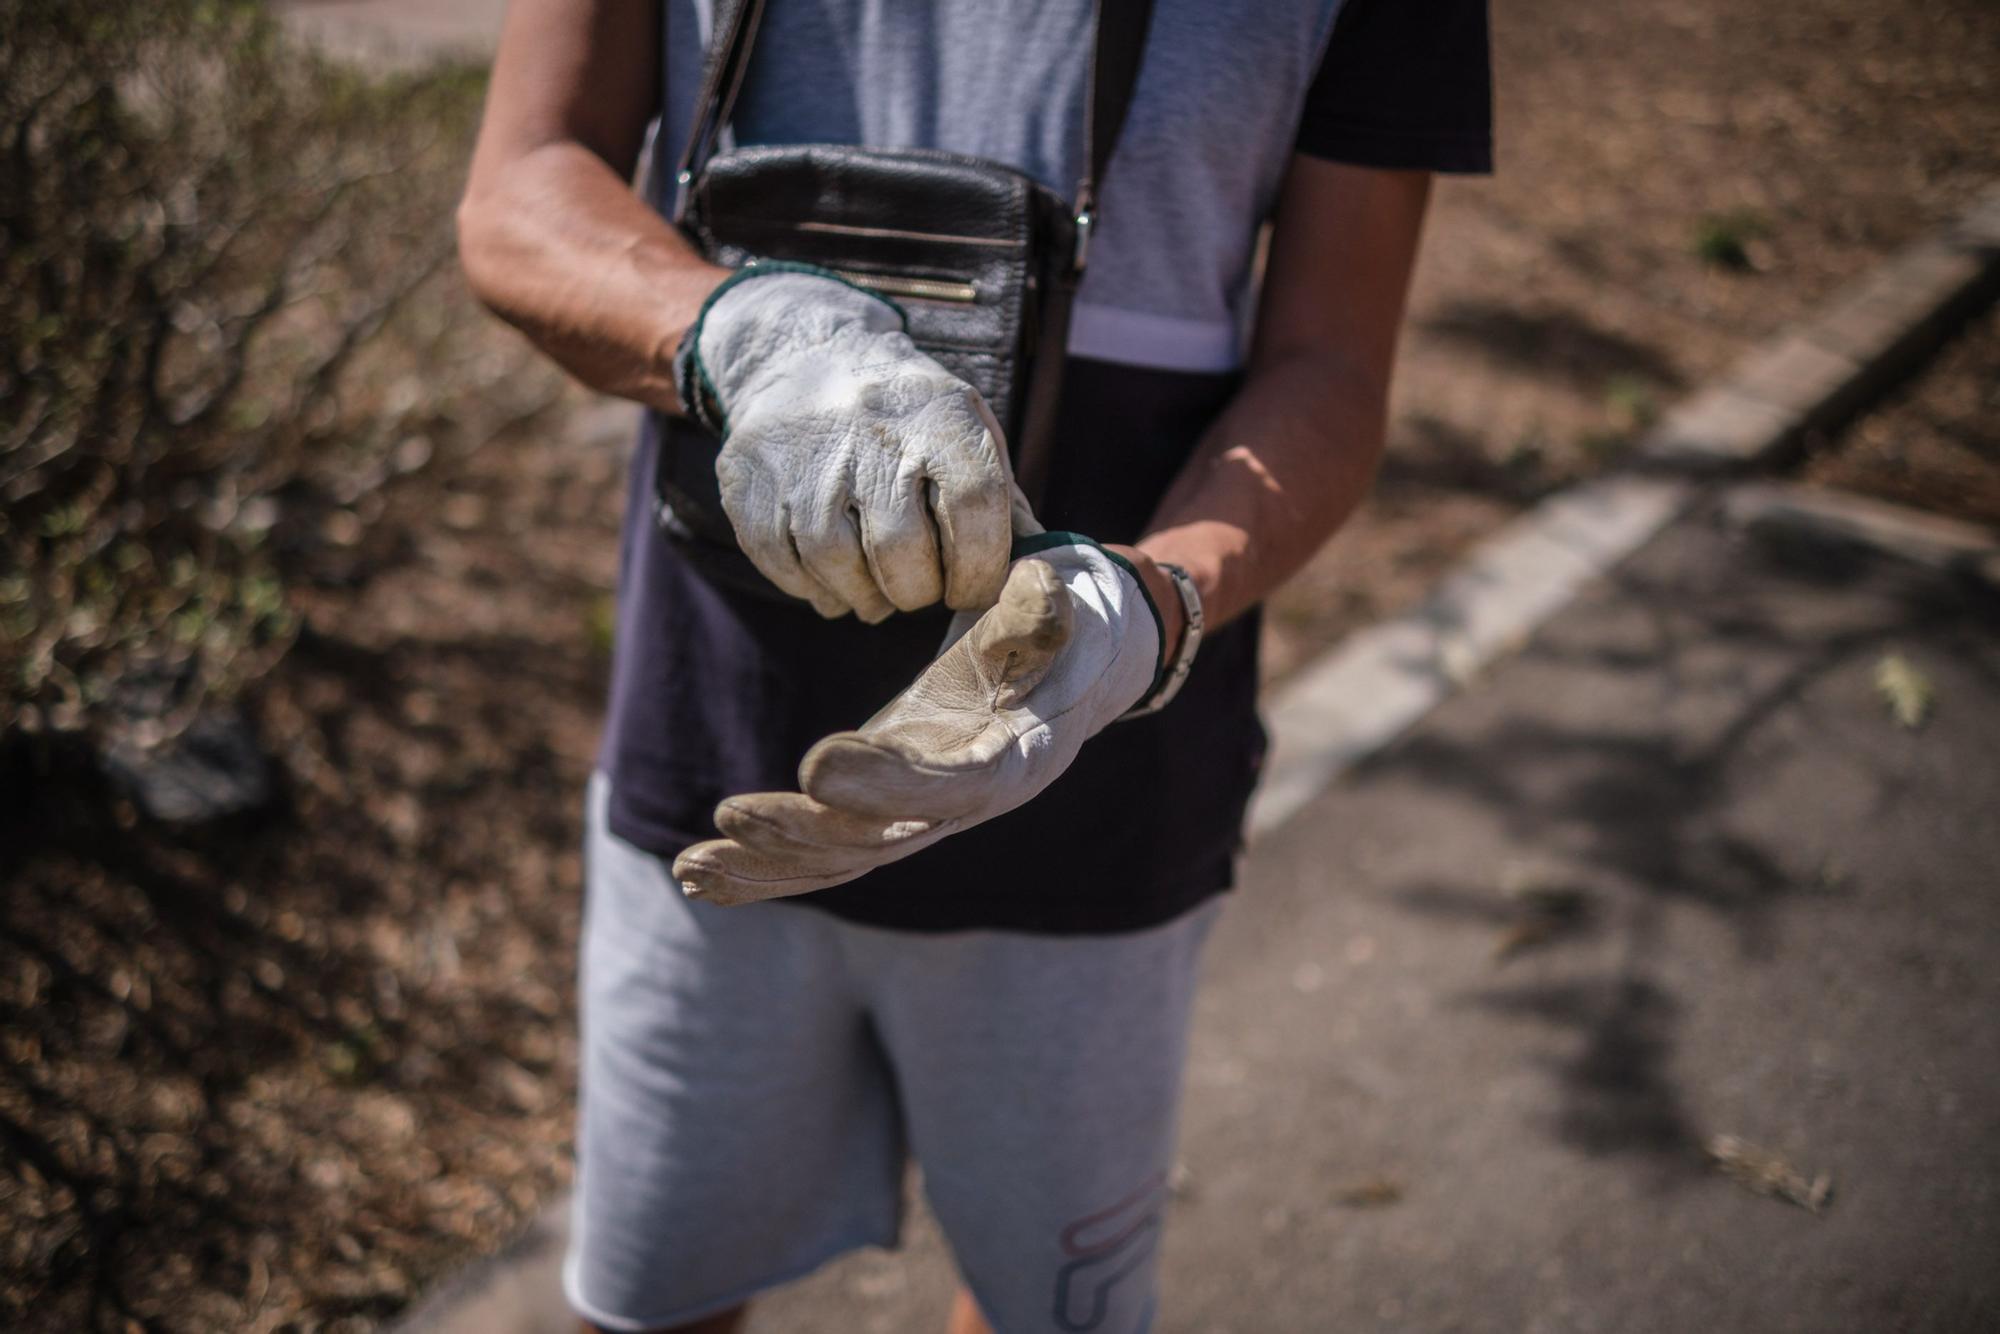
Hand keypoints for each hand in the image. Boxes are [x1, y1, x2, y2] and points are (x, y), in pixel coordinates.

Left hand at [672, 535, 1166, 903]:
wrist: (1078, 659)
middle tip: (731, 817)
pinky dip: (764, 868)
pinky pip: (825, 849)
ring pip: (841, 857)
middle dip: (804, 835)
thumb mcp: (1065, 606)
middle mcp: (964, 802)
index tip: (816, 764)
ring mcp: (921, 808)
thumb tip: (1036, 590)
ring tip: (691, 867)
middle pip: (880, 838)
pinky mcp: (885, 802)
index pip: (952, 786)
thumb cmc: (1068, 621)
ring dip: (766, 866)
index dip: (887, 783)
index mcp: (1014, 759)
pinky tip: (696, 875)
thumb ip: (1042, 612)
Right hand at [687, 266, 1036, 621]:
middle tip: (920, 591)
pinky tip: (833, 583)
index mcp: (937, 413)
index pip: (973, 506)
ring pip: (835, 562)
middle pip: (899, 548)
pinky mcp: (747, 475)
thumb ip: (1003, 500)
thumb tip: (1037, 569)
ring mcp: (801, 452)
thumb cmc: (906, 416)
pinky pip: (782, 561)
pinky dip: (812, 588)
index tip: (972, 587)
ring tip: (878, 595)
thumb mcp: (965, 430)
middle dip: (918, 591)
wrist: (806, 357)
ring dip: (864, 597)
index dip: (979, 568)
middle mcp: (868, 428)